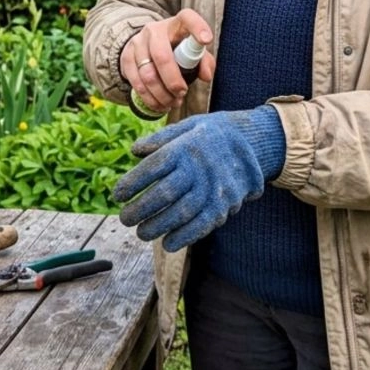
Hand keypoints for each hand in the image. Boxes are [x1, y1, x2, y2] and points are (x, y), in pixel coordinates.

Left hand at [113, 106, 285, 251]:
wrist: (253, 142)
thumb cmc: (209, 134)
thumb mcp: (186, 127)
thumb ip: (159, 139)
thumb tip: (134, 151)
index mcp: (184, 148)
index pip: (153, 167)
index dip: (132, 183)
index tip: (117, 195)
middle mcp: (198, 169)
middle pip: (164, 193)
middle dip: (140, 209)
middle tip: (125, 219)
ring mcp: (214, 188)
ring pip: (182, 213)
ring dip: (158, 227)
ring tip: (141, 233)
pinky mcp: (225, 205)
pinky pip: (203, 225)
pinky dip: (185, 236)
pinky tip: (168, 243)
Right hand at [121, 9, 215, 114]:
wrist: (146, 47)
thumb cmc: (176, 49)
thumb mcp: (191, 51)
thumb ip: (203, 61)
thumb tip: (205, 76)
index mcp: (176, 24)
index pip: (187, 18)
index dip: (197, 27)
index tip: (206, 40)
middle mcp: (154, 30)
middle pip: (162, 56)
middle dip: (173, 81)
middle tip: (182, 93)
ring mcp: (137, 43)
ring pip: (147, 74)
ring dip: (161, 94)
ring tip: (172, 103)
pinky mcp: (126, 57)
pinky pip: (136, 82)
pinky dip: (149, 98)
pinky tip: (159, 104)